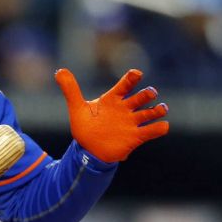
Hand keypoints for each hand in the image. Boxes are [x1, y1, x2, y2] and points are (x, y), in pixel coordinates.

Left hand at [54, 68, 168, 162]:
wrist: (88, 150)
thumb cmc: (85, 127)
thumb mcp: (77, 108)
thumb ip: (70, 89)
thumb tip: (59, 71)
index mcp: (113, 99)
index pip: (125, 85)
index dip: (132, 78)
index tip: (136, 73)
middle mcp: (125, 109)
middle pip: (141, 98)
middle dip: (147, 94)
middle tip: (150, 94)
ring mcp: (132, 122)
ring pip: (150, 113)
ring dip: (158, 110)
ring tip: (161, 109)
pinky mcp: (136, 137)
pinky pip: (151, 131)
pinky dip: (159, 128)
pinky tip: (162, 126)